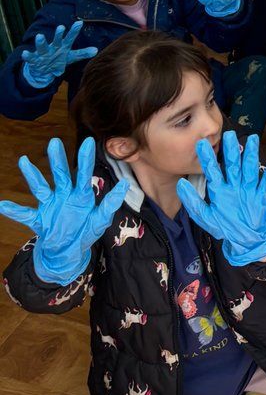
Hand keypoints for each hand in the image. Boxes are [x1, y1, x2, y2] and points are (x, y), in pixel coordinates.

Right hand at [0, 138, 127, 284]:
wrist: (68, 253)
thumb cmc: (85, 233)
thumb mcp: (99, 221)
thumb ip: (109, 205)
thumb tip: (124, 185)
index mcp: (80, 195)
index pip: (83, 174)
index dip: (85, 159)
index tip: (89, 142)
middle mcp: (64, 195)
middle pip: (60, 174)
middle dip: (57, 159)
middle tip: (54, 141)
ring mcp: (50, 206)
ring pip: (40, 187)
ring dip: (32, 175)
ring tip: (24, 160)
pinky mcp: (39, 219)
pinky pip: (24, 214)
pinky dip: (13, 210)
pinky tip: (2, 204)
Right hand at [20, 20, 97, 90]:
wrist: (43, 68)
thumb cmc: (59, 59)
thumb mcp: (71, 57)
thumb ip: (82, 53)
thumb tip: (96, 50)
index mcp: (63, 46)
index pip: (70, 38)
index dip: (74, 31)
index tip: (80, 22)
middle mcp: (53, 47)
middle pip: (57, 41)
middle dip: (58, 35)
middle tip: (61, 26)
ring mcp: (44, 53)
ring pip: (42, 47)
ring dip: (41, 42)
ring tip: (40, 36)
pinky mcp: (35, 60)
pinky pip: (31, 58)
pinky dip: (27, 56)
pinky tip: (25, 53)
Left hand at [176, 131, 265, 266]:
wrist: (247, 239)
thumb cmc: (226, 226)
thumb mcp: (206, 217)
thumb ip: (193, 203)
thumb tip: (180, 184)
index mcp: (220, 190)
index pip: (213, 171)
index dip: (208, 158)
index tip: (201, 144)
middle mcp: (235, 185)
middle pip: (233, 165)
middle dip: (231, 150)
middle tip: (228, 134)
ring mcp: (249, 189)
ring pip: (250, 169)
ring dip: (251, 155)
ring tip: (253, 139)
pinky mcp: (262, 196)